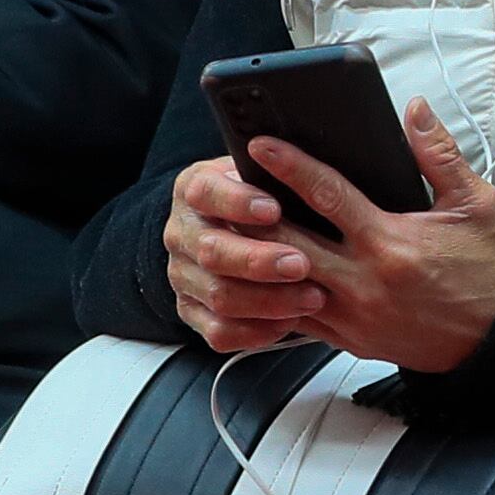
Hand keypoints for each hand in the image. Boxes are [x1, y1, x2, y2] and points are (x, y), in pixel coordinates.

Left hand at [160, 104, 494, 370]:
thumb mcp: (479, 204)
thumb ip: (441, 155)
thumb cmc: (492, 268)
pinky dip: (275, 297)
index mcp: (391, 241)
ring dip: (255, 259)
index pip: (326, 195)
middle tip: (225, 189)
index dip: (288, 166)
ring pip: (284, 285)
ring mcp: (353, 315)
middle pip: (288, 243)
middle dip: (252, 215)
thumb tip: (415, 112)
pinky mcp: (351, 340)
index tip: (259, 145)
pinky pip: (298, 320)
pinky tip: (258, 277)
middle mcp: (364, 280)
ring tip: (231, 230)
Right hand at [162, 155, 328, 354]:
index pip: (206, 192)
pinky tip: (287, 323)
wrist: (225, 229)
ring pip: (219, 294)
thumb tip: (309, 164)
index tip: (274, 209)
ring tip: (312, 297)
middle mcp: (182, 232)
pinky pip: (218, 331)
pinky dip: (255, 330)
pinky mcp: (191, 310)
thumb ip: (277, 173)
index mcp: (195, 189)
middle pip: (212, 251)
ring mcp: (183, 274)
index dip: (239, 202)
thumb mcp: (262, 173)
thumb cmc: (258, 198)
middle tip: (302, 263)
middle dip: (260, 260)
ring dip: (268, 300)